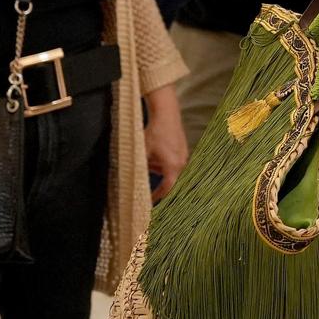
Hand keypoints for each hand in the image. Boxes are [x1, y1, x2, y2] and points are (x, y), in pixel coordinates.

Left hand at [144, 86, 188, 201]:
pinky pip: (173, 163)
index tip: (149, 203)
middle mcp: (182, 163)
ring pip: (171, 172)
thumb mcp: (143, 153)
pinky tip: (155, 152)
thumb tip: (134, 183)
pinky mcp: (183, 151)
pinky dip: (163, 163)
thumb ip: (141, 169)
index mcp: (173, 166)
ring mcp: (184, 157)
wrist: (167, 115)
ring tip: (148, 158)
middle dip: (158, 184)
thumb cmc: (154, 133)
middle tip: (148, 189)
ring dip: (159, 170)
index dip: (157, 197)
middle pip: (171, 182)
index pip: (167, 189)